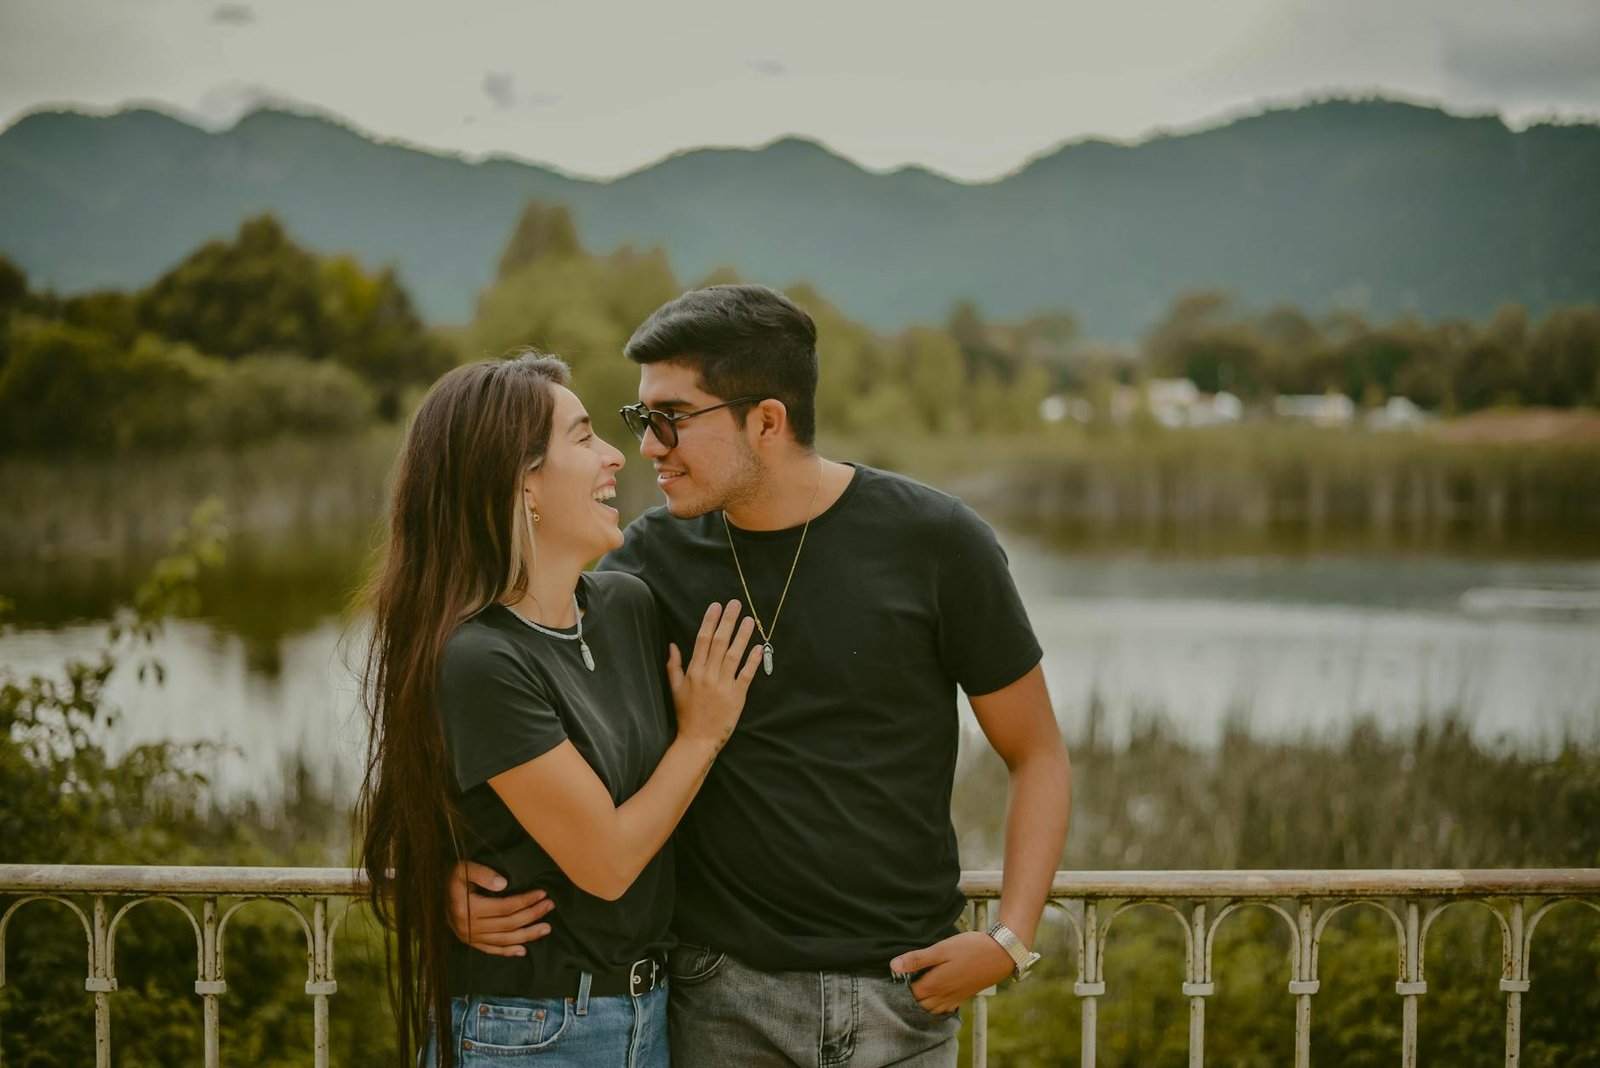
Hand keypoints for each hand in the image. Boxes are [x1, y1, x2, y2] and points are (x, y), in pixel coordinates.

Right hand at [445, 860, 554, 957]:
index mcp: (468, 908)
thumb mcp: (463, 868)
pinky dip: (507, 951)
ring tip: (546, 928)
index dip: (526, 901)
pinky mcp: (468, 942)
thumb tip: (504, 884)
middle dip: (532, 915)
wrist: (430, 891)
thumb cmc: (450, 876)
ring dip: (527, 935)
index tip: (542, 893)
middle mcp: (468, 927)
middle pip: (508, 924)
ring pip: (503, 940)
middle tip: (550, 906)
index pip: (505, 907)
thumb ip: (483, 873)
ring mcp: (468, 937)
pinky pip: (490, 950)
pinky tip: (523, 950)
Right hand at [667, 600, 761, 749]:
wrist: (697, 739)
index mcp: (694, 671)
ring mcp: (723, 685)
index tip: (716, 606)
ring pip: (734, 655)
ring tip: (749, 620)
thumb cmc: (686, 714)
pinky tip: (758, 647)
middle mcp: (709, 675)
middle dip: (728, 621)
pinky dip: (752, 661)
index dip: (710, 621)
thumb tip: (672, 645)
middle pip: (720, 642)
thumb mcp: (675, 688)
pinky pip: (746, 675)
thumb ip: (674, 665)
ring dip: (742, 636)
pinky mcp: (737, 696)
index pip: (703, 640)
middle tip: (735, 604)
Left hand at [890, 931, 1018, 1013]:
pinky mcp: (963, 997)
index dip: (900, 986)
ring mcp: (954, 998)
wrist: (1000, 955)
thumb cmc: (970, 949)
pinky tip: (935, 995)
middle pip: (918, 1004)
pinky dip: (936, 1006)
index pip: (909, 993)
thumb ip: (918, 959)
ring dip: (922, 1003)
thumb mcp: (942, 949)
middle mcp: (943, 996)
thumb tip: (893, 966)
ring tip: (917, 988)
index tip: (896, 975)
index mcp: (934, 984)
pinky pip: (944, 1009)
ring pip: (931, 1009)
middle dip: (909, 997)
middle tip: (904, 981)